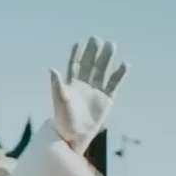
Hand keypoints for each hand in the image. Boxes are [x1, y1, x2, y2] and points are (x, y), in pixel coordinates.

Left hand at [49, 37, 127, 153]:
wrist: (74, 136)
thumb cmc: (63, 120)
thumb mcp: (59, 100)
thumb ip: (57, 84)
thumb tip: (52, 68)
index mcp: (71, 85)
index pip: (74, 66)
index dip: (76, 55)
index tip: (80, 43)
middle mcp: (84, 86)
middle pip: (90, 66)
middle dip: (93, 53)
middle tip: (97, 39)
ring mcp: (96, 92)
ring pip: (102, 72)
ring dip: (106, 59)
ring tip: (111, 45)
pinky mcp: (106, 100)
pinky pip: (114, 84)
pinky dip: (119, 74)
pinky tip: (124, 64)